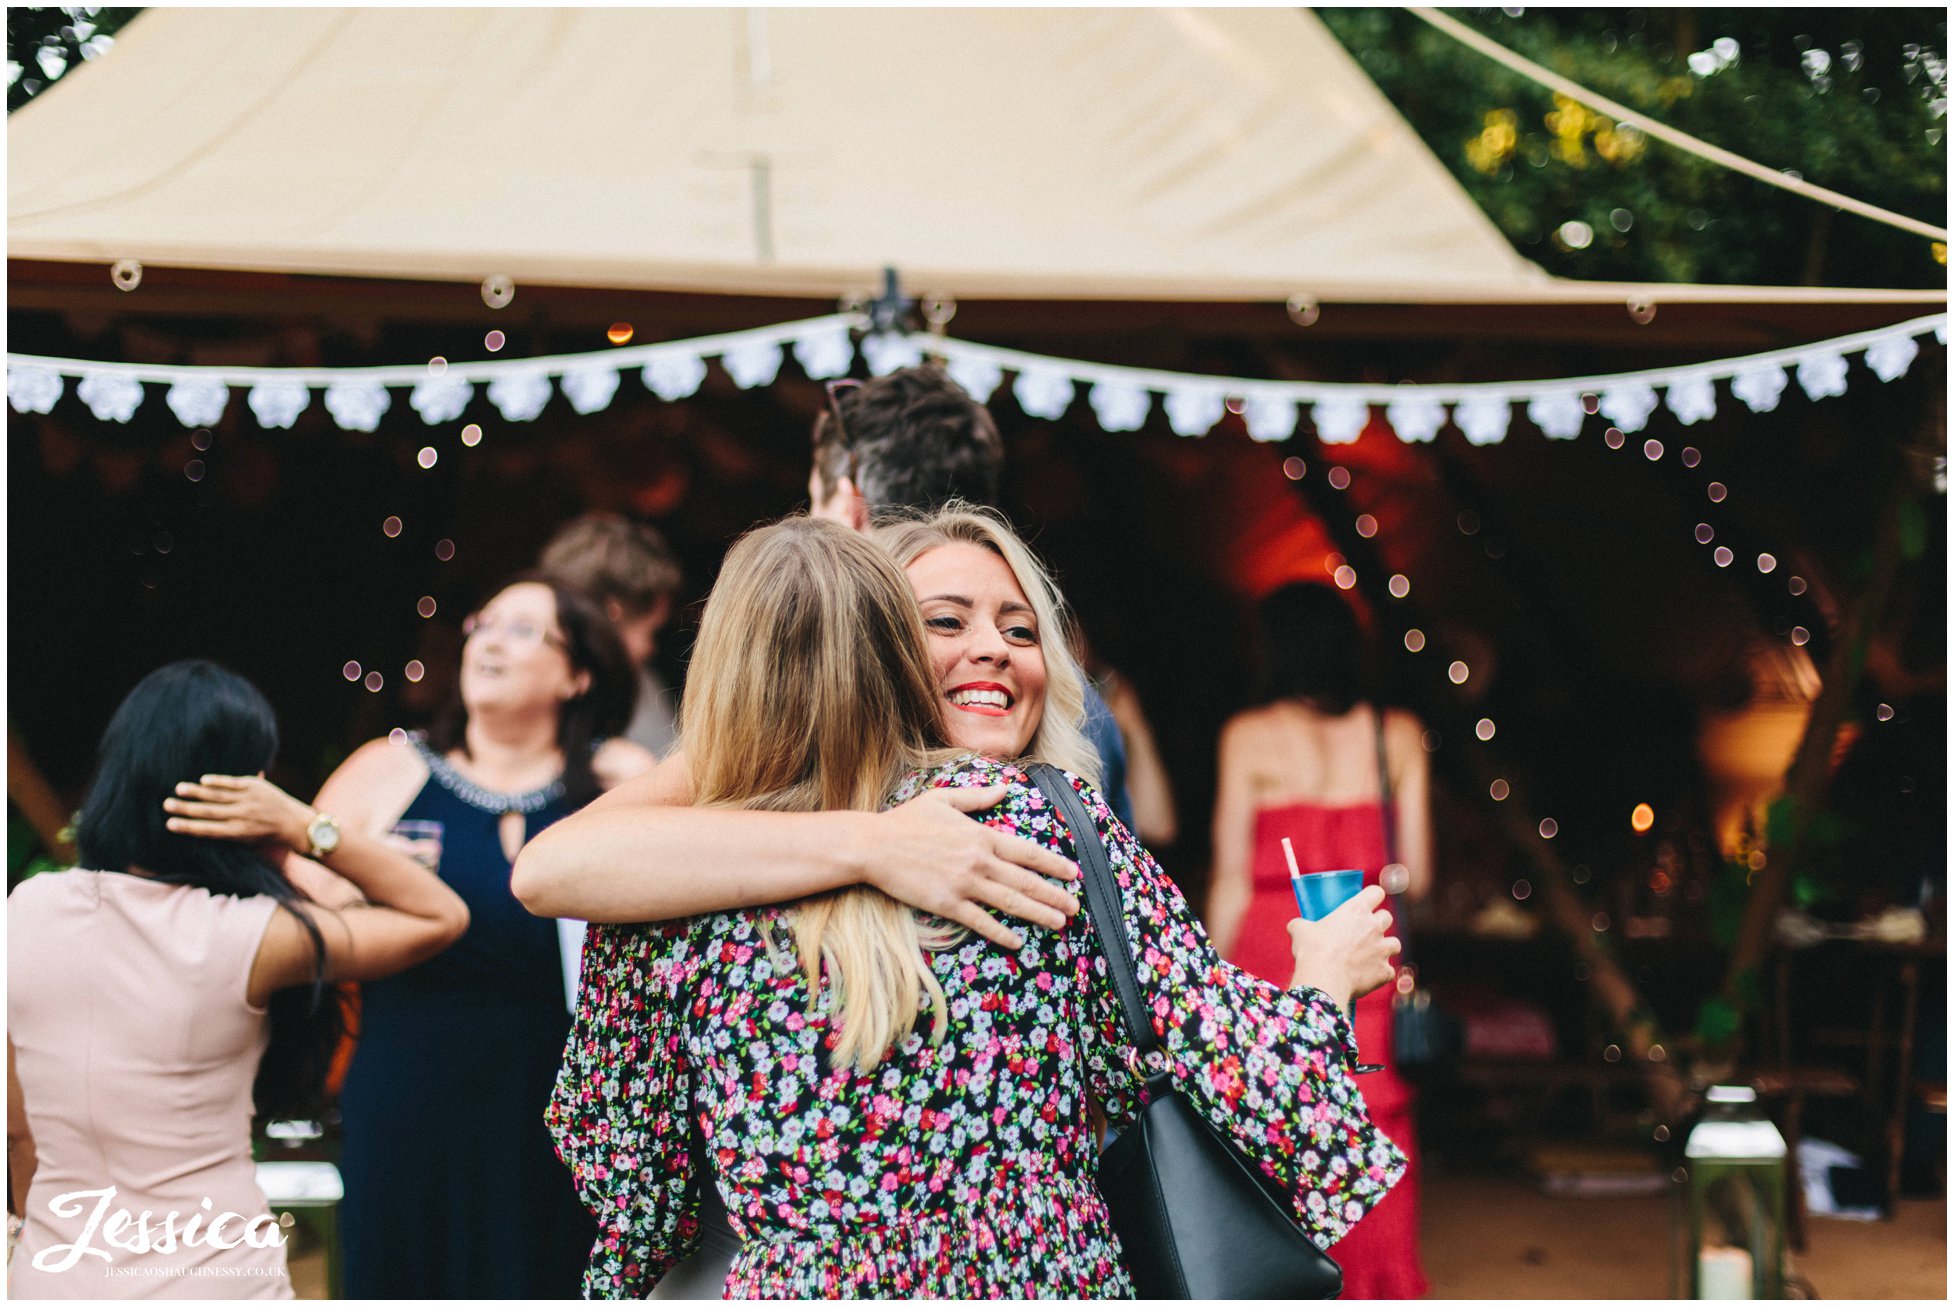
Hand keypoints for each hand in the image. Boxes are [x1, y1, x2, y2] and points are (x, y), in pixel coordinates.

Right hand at [163, 774, 313, 851]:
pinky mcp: (255, 786)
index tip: (170, 824)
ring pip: (217, 795)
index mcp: (237, 832)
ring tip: (179, 789)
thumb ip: (224, 834)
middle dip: (186, 808)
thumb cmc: (264, 834)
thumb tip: (197, 830)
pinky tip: (202, 780)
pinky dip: (217, 781)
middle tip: (166, 804)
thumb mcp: (244, 841)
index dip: (187, 827)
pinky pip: (232, 782)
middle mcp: (241, 816)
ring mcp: (248, 800)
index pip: (207, 829)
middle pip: (208, 811)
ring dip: (197, 792)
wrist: (293, 822)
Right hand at [861, 785, 1080, 950]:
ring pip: (1010, 902)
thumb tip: (1004, 789)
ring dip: (1038, 914)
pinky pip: (980, 921)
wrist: (873, 846)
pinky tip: (1017, 941)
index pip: (1026, 851)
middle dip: (1054, 895)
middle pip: (1025, 880)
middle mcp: (978, 860)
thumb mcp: (943, 799)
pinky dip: (1001, 932)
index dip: (1053, 863)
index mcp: (980, 835)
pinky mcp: (946, 904)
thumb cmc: (906, 821)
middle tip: (1076, 908)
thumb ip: (977, 797)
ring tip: (1060, 923)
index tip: (1073, 873)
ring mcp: (963, 883)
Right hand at [1286, 884, 1400, 1008]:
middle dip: (1379, 923)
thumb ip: (1301, 925)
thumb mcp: (1300, 931)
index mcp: (1356, 910)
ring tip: (1372, 954)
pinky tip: (1369, 977)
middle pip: (1387, 917)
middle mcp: (1374, 926)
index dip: (1373, 896)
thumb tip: (1295, 926)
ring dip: (1386, 947)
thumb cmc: (1312, 951)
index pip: (1376, 892)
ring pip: (1395, 943)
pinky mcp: (1385, 971)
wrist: (1324, 979)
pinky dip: (1381, 974)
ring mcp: (1382, 949)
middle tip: (1365, 931)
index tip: (1368, 902)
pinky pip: (1388, 971)